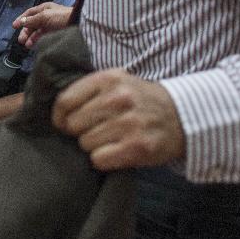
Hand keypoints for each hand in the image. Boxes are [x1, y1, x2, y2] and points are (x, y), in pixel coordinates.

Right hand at [13, 2, 71, 48]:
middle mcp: (46, 16)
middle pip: (32, 24)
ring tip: (27, 45)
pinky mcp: (55, 33)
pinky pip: (43, 36)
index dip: (21, 19)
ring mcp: (51, 25)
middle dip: (25, 32)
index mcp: (44, 8)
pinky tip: (34, 44)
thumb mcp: (44, 16)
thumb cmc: (61, 17)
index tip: (14, 26)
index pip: (29, 13)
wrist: (78, 24)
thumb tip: (21, 22)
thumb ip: (31, 20)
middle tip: (21, 40)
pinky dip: (37, 40)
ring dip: (31, 38)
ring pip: (37, 31)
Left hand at [53, 69, 184, 170]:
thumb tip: (57, 113)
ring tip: (110, 139)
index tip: (64, 123)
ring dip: (93, 145)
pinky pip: (99, 159)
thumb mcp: (117, 82)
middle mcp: (118, 99)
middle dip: (80, 131)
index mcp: (108, 79)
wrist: (182, 117)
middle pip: (73, 125)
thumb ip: (88, 90)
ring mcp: (129, 123)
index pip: (65, 101)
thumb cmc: (141, 100)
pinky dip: (103, 159)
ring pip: (85, 143)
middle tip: (95, 130)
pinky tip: (116, 151)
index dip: (60, 116)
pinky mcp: (137, 147)